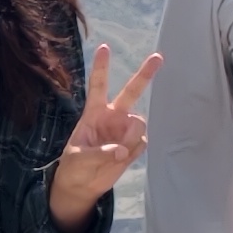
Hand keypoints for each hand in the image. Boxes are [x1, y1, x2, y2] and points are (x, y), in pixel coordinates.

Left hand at [46, 44, 160, 224]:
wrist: (83, 185)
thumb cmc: (74, 166)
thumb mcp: (79, 158)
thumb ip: (100, 153)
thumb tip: (123, 151)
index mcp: (93, 112)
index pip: (98, 85)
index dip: (101, 67)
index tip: (104, 47)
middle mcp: (113, 116)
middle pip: (132, 91)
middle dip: (145, 74)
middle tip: (159, 57)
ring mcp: (125, 129)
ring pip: (138, 124)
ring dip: (130, 139)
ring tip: (116, 153)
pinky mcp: (134, 144)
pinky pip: (142, 142)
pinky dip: (133, 151)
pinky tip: (122, 158)